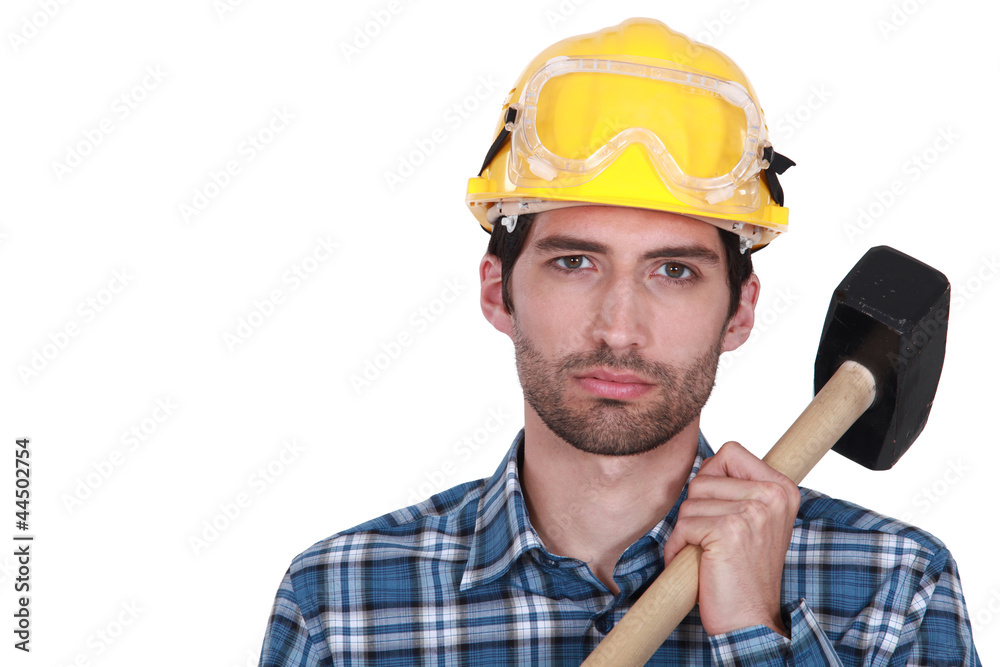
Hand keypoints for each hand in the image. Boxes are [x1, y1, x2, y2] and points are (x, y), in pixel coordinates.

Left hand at [661, 441, 799, 636]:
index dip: (711, 476)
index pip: (730, 451)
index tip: (718, 509)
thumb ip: (738, 487)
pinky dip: (678, 548)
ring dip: (686, 532)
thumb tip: (705, 461)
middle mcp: (772, 496)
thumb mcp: (754, 521)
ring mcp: (752, 512)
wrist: (750, 621)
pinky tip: (696, 565)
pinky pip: (682, 526)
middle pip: (703, 477)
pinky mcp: (728, 530)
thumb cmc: (745, 572)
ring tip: (706, 554)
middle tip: (712, 539)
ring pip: (689, 503)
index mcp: (782, 489)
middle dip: (696, 510)